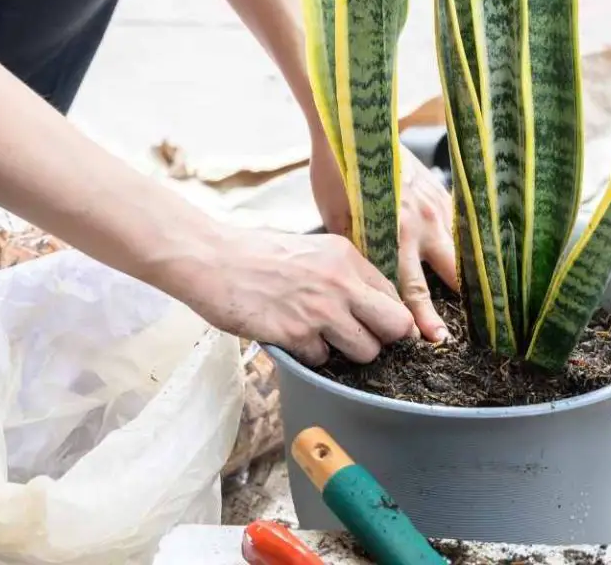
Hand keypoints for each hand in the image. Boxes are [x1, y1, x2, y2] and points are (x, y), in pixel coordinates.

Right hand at [166, 226, 416, 366]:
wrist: (215, 259)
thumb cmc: (260, 254)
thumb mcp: (314, 250)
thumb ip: (343, 273)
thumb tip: (369, 303)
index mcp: (347, 257)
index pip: (394, 296)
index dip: (391, 316)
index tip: (382, 327)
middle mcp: (342, 282)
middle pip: (395, 325)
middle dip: (385, 338)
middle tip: (364, 340)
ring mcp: (321, 310)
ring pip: (366, 350)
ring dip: (348, 352)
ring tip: (324, 338)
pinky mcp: (297, 335)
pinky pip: (323, 359)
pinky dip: (311, 356)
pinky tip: (293, 338)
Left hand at [310, 133, 458, 342]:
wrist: (354, 128)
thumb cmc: (337, 175)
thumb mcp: (337, 221)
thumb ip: (360, 251)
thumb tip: (365, 281)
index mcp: (394, 236)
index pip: (413, 289)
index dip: (424, 318)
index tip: (435, 338)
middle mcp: (422, 224)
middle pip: (452, 274)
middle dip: (464, 301)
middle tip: (475, 323)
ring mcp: (436, 204)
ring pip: (463, 247)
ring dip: (468, 270)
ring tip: (481, 292)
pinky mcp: (441, 188)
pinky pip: (459, 222)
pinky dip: (464, 240)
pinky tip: (468, 252)